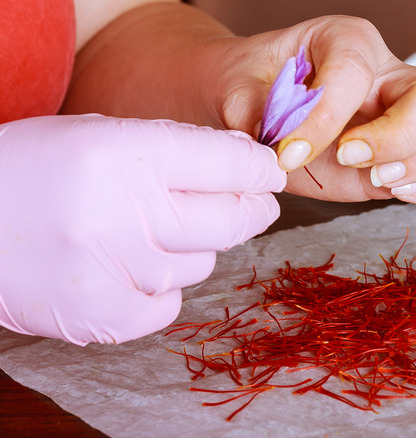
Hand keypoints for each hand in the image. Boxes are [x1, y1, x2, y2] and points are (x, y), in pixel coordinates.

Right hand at [0, 114, 285, 344]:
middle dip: (252, 209)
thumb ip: (174, 150)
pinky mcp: (100, 314)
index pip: (226, 162)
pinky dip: (162, 288)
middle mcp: (120, 211)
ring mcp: (111, 268)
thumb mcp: (98, 137)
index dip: (260, 169)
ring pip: (201, 263)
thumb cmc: (33, 172)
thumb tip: (248, 164)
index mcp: (121, 153)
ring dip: (192, 247)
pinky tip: (133, 267)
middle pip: (229, 219)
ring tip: (151, 231)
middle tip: (256, 204)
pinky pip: (168, 304)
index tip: (272, 173)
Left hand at [212, 16, 415, 206]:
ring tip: (378, 180)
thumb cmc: (252, 90)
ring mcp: (407, 116)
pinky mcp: (408, 157)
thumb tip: (281, 147)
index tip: (289, 153)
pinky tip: (394, 191)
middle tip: (350, 159)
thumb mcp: (238, 91)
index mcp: (346, 41)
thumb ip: (255, 114)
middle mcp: (389, 75)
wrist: (256, 107)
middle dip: (401, 137)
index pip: (356, 72)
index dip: (327, 116)